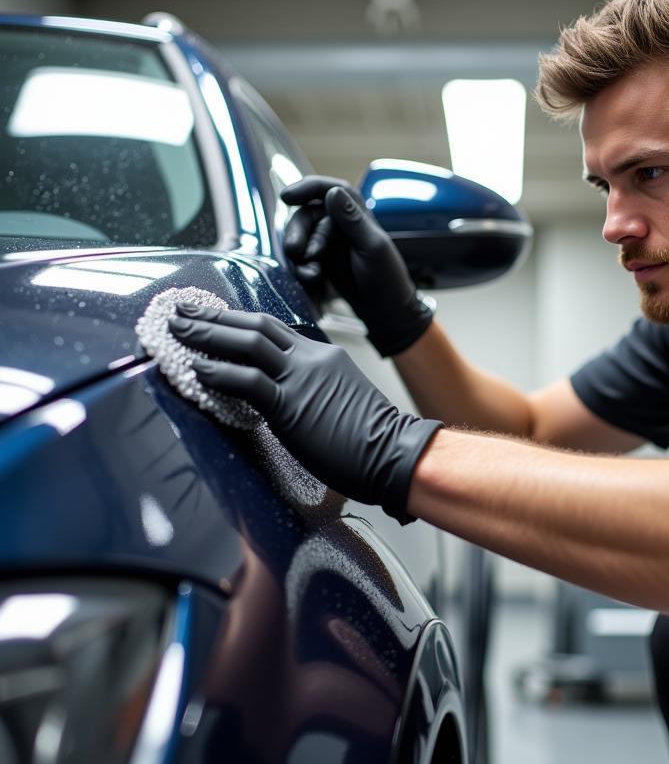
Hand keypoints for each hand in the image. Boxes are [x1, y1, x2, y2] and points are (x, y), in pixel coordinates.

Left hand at [168, 304, 441, 523]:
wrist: (396, 453)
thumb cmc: (374, 439)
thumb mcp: (342, 401)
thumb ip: (315, 393)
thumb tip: (291, 404)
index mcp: (324, 357)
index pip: (274, 330)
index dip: (239, 321)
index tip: (213, 317)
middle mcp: (310, 359)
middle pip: (255, 326)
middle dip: (214, 316)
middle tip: (182, 310)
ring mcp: (300, 379)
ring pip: (247, 344)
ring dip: (207, 334)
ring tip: (176, 329)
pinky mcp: (291, 405)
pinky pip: (247, 382)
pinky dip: (218, 372)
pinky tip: (196, 367)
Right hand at [281, 176, 432, 356]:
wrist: (386, 313)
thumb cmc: (388, 280)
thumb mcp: (373, 248)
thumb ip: (352, 220)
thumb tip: (332, 192)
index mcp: (357, 214)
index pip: (329, 190)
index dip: (307, 188)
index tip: (286, 196)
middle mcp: (341, 224)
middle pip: (307, 214)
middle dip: (298, 231)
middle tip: (295, 250)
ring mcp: (329, 243)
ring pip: (301, 236)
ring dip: (299, 252)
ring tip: (311, 273)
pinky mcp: (321, 262)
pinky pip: (301, 257)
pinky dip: (302, 266)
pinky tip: (311, 278)